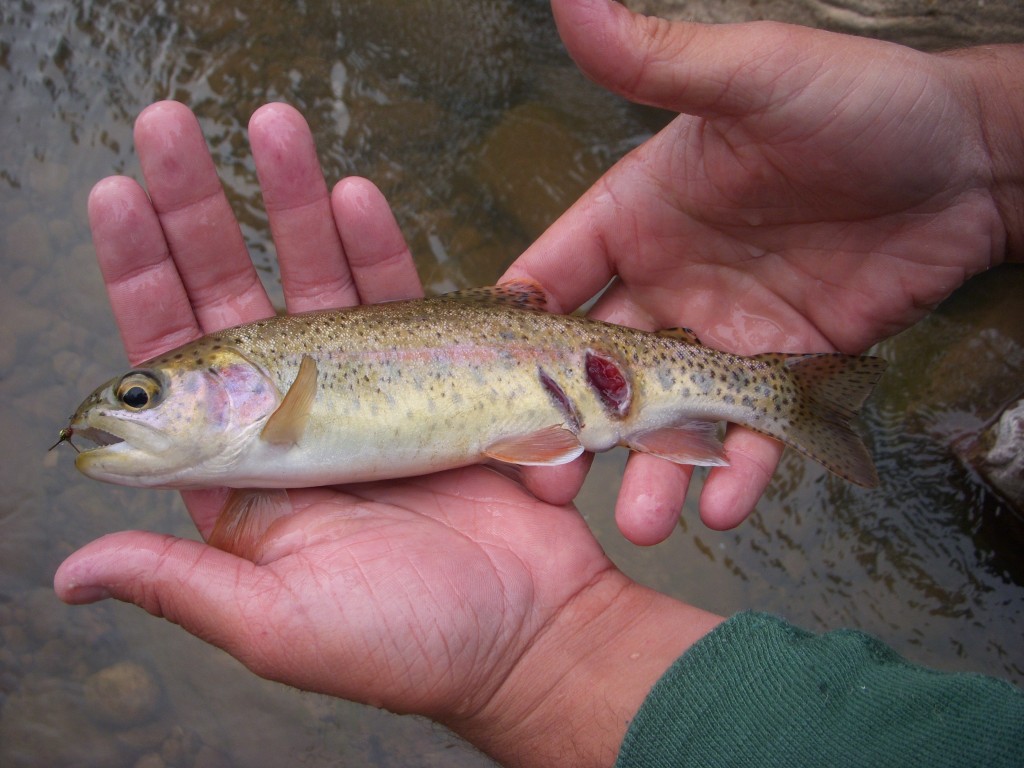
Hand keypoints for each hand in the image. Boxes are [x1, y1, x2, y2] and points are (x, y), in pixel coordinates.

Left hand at [53, 100, 722, 767]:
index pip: (174, 363)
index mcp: (243, 479)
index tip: (118, 197)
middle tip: (173, 126)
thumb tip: (73, 574)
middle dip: (202, 212)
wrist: (532, 634)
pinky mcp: (433, 383)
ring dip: (291, 205)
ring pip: (319, 284)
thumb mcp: (280, 624)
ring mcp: (366, 397)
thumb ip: (183, 584)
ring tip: (274, 128)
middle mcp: (295, 426)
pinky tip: (354, 195)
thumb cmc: (408, 644)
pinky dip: (377, 247)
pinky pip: (400, 301)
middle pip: (237, 299)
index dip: (144, 279)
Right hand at [508, 0, 1020, 541]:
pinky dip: (739, 470)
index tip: (485, 385)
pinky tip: (727, 504)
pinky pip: (750, 432)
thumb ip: (658, 60)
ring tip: (642, 521)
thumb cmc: (856, 103)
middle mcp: (668, 281)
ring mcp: (723, 333)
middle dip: (572, 425)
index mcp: (636, 216)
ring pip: (668, 415)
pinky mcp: (783, 370)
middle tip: (550, 483)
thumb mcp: (750, 75)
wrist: (968, 162)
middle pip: (599, 365)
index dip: (517, 331)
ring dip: (653, 471)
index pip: (553, 276)